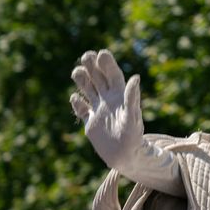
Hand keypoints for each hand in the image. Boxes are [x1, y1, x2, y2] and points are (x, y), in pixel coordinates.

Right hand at [71, 49, 142, 170]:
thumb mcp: (133, 116)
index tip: (101, 53)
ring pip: (88, 90)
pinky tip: (74, 98)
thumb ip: (132, 98)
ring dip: (83, 80)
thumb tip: (135, 77)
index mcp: (121, 96)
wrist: (126, 156)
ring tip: (76, 71)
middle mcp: (109, 100)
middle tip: (86, 55)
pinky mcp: (91, 123)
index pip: (113, 75)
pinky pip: (82, 110)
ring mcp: (99, 110)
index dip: (107, 64)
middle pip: (99, 79)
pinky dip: (77, 104)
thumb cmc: (133, 136)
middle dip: (92, 67)